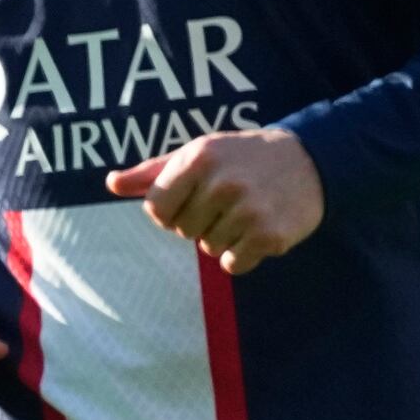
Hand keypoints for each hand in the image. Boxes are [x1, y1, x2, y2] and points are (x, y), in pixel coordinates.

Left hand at [106, 127, 323, 274]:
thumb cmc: (241, 157)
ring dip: (222, 237)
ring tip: (246, 210)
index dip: (170, 210)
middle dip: (199, 221)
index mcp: (198, 159)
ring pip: (207, 249)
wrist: (309, 160)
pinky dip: (242, 254)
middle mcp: (222, 183)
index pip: (156, 209)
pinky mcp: (269, 236)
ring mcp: (247, 210)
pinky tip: (258, 230)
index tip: (191, 198)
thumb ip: (152, 172)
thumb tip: (111, 183)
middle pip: (182, 231)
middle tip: (227, 200)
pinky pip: (232, 265)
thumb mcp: (197, 153)